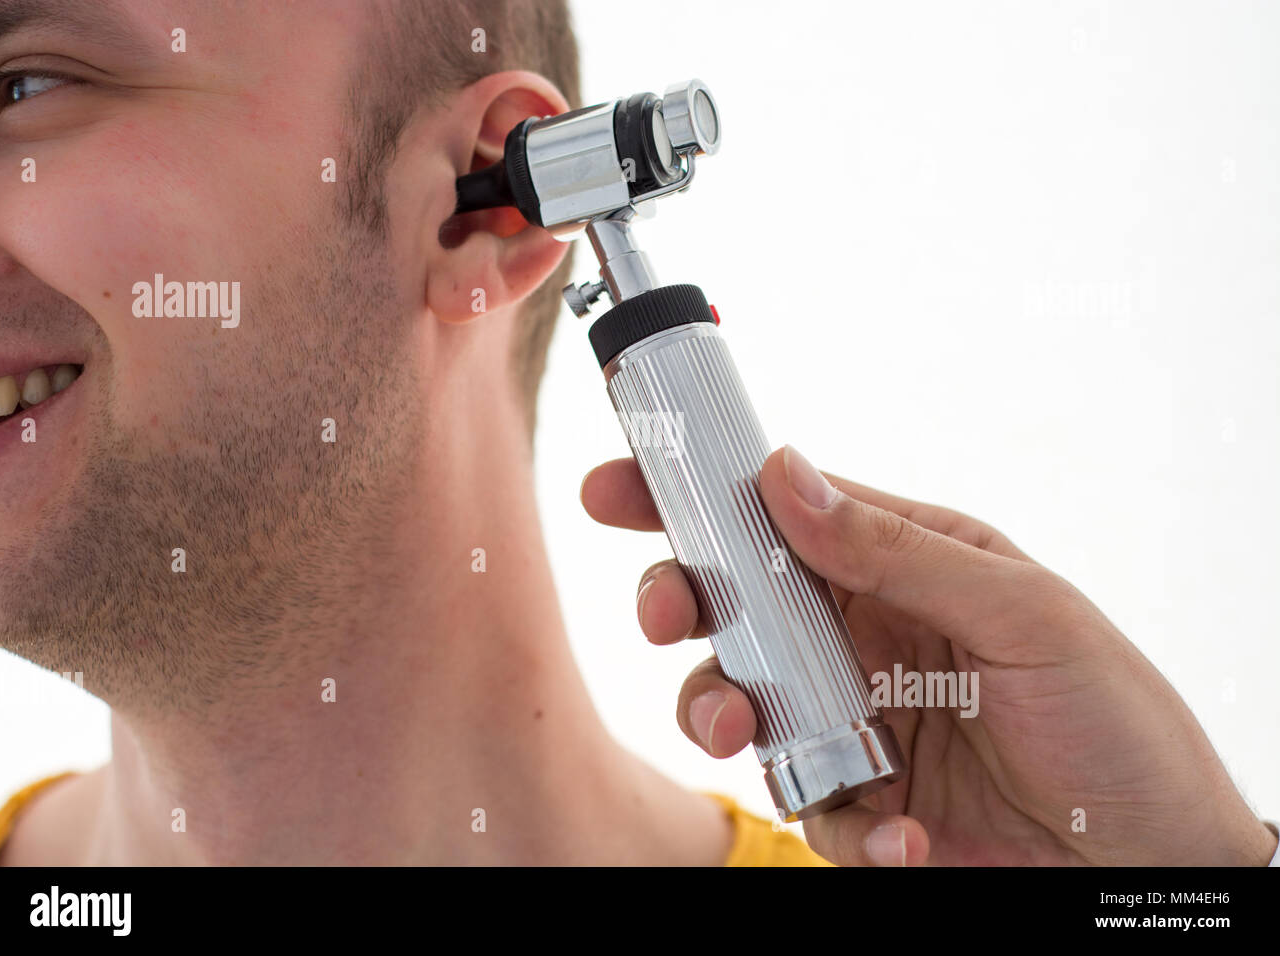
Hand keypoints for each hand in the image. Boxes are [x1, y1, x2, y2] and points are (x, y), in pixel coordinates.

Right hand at [581, 445, 1278, 866]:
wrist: (1155, 860)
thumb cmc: (1116, 717)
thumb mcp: (1021, 612)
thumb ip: (894, 547)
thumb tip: (782, 475)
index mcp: (901, 564)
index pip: (780, 514)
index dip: (696, 496)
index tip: (619, 490)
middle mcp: (863, 635)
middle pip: (734, 604)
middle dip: (681, 602)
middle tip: (669, 615)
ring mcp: (852, 718)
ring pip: (740, 700)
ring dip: (720, 712)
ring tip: (740, 731)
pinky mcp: (859, 802)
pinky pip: (805, 804)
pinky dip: (840, 824)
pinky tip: (899, 830)